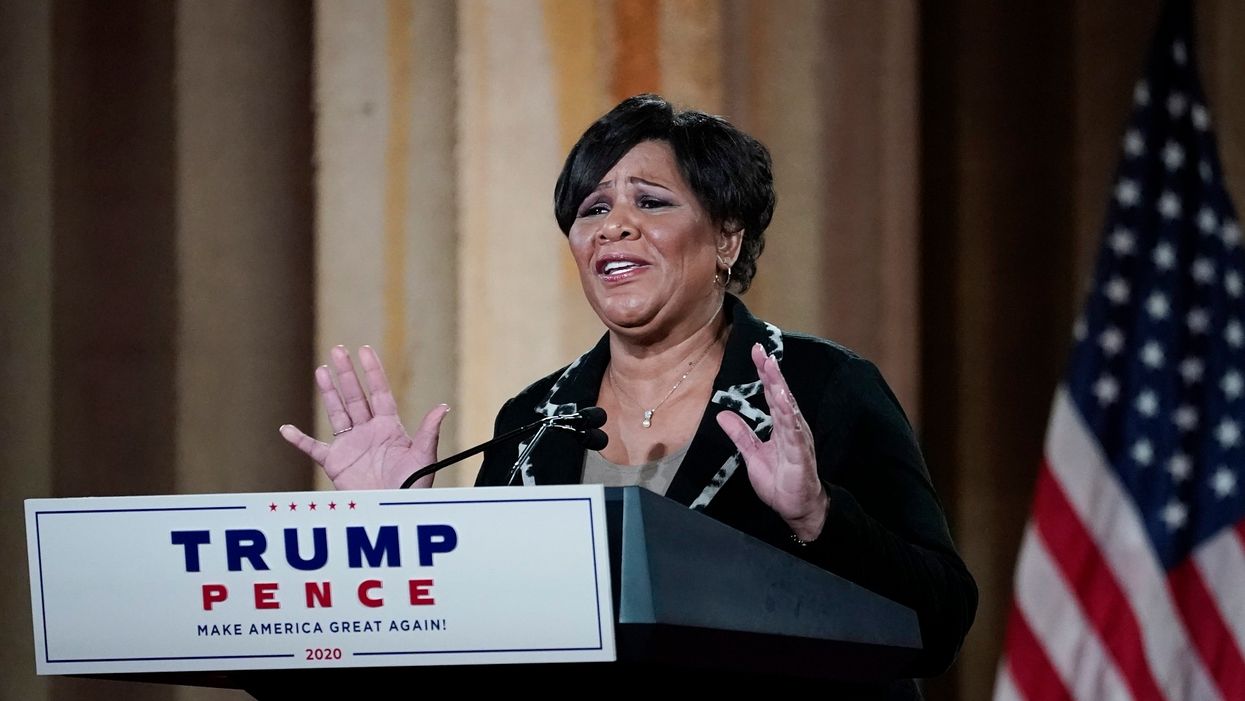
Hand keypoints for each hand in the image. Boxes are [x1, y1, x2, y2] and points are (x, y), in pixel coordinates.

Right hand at [279, 345, 449, 490]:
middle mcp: (368, 431)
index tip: (365, 350)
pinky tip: (286, 429)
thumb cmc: (413, 486)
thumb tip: (443, 408)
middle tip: (338, 349)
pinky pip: (314, 449)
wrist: (394, 510)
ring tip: (321, 370)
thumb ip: (428, 432)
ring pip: (337, 413)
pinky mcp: (336, 463)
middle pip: (355, 396)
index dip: (372, 372)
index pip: (379, 392)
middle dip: (347, 374)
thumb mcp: (423, 457)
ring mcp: (351, 446)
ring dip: (329, 393)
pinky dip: (299, 440)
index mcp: (389, 427)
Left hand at [716, 343, 827, 541]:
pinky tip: (784, 401)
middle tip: (761, 350)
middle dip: (771, 372)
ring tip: (771, 367)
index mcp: (781, 426)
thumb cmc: (780, 481)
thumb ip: (741, 434)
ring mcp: (797, 440)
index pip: (772, 394)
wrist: (797, 508)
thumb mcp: (752, 455)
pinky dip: (789, 415)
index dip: (764, 373)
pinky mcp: (800, 455)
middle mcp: (792, 427)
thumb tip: (722, 414)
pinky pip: (794, 433)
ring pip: (788, 408)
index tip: (756, 351)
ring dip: (779, 387)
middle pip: (780, 394)